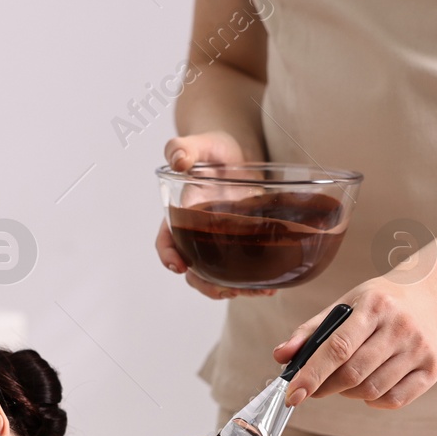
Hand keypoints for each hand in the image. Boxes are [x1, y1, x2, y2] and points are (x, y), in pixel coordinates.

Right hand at [155, 131, 275, 301]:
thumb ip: (183, 148)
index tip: (178, 265)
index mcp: (182, 213)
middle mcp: (198, 233)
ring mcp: (219, 240)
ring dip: (232, 288)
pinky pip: (241, 268)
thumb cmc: (213, 147)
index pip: (166, 239)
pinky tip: (269, 287)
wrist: (236, 153)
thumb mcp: (200, 143)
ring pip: (218, 274)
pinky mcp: (240, 242)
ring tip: (254, 292)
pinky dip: (253, 281)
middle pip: (193, 268)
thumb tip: (178, 160)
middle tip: (226, 291)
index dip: (169, 255)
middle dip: (206, 284)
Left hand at [272, 279, 436, 409]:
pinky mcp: (432, 368)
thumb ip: (310, 331)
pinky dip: (373, 400)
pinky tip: (369, 385)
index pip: (338, 347)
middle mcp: (401, 326)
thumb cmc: (377, 304)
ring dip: (348, 393)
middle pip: (354, 374)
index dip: (312, 374)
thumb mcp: (344, 305)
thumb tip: (281, 357)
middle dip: (326, 387)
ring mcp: (420, 349)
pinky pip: (394, 400)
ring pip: (372, 390)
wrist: (427, 297)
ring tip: (345, 380)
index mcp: (375, 306)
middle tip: (314, 387)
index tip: (293, 393)